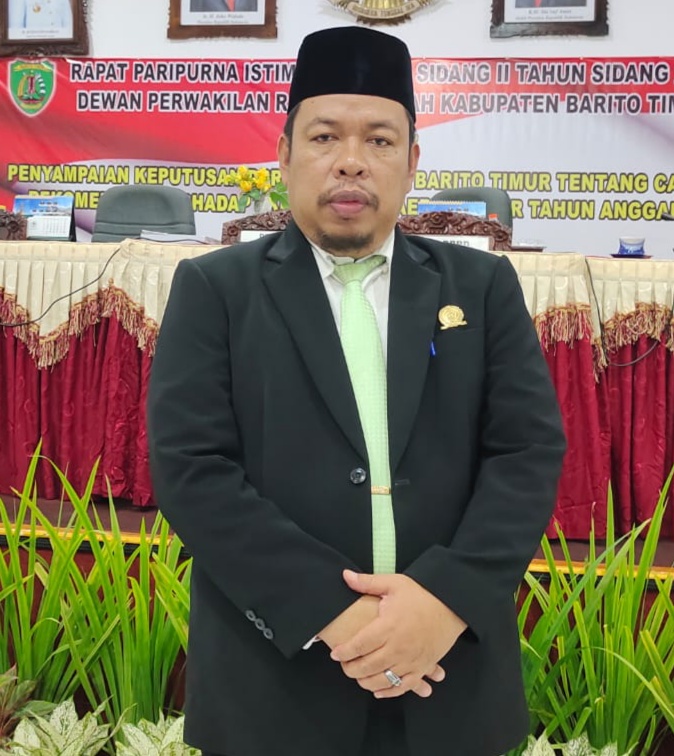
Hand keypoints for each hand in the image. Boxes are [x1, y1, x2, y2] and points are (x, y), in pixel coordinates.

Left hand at [330, 570, 466, 698]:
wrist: (451, 604)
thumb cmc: (421, 593)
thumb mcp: (393, 583)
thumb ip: (367, 582)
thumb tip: (345, 575)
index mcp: (388, 626)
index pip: (360, 644)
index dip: (344, 652)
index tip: (335, 654)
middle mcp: (398, 647)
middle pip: (368, 666)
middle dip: (351, 669)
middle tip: (343, 665)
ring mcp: (411, 660)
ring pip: (383, 680)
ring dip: (366, 681)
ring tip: (357, 676)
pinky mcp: (422, 667)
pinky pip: (403, 687)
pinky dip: (389, 692)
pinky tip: (378, 690)